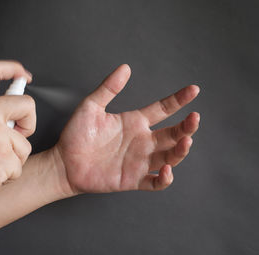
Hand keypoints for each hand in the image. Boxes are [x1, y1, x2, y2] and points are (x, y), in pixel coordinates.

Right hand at [0, 60, 35, 210]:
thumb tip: (16, 111)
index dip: (12, 68)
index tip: (23, 74)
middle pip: (27, 104)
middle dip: (29, 122)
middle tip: (16, 136)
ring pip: (25, 143)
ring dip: (15, 157)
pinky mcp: (2, 156)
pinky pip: (21, 164)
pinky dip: (11, 173)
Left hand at [53, 64, 199, 196]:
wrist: (65, 163)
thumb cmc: (77, 134)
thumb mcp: (91, 107)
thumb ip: (109, 88)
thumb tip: (125, 67)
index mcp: (135, 122)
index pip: (163, 109)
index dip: (179, 100)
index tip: (194, 90)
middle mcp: (142, 141)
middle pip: (172, 134)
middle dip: (186, 127)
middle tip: (194, 119)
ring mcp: (139, 161)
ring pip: (169, 157)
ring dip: (180, 151)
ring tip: (185, 141)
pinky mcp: (133, 179)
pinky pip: (155, 182)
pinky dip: (164, 179)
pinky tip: (166, 170)